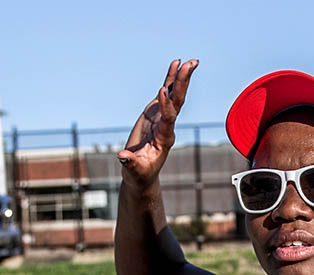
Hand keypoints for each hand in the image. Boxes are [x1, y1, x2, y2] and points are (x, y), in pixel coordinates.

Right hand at [117, 59, 197, 186]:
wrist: (141, 174)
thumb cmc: (139, 174)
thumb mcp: (134, 171)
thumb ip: (130, 163)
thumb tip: (122, 157)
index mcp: (165, 138)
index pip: (168, 119)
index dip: (166, 105)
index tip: (162, 91)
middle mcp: (168, 126)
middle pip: (178, 102)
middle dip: (183, 84)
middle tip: (190, 66)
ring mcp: (163, 117)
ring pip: (175, 95)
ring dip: (182, 78)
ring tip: (191, 61)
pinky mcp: (157, 113)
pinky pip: (166, 93)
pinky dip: (171, 79)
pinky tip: (176, 64)